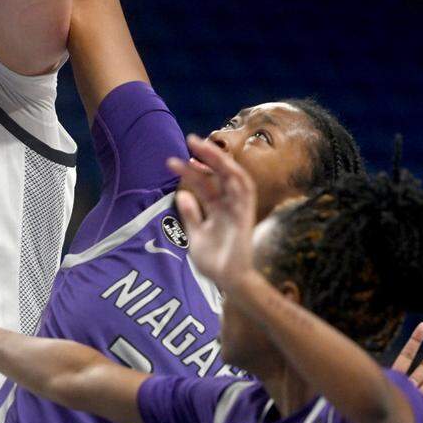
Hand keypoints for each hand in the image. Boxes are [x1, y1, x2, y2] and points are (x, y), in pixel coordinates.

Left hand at [167, 135, 257, 290]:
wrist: (230, 282)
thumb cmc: (215, 263)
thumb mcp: (196, 236)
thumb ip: (191, 216)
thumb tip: (182, 196)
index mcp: (218, 210)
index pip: (205, 184)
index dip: (192, 171)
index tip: (177, 160)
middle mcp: (229, 206)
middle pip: (219, 175)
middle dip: (207, 156)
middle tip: (190, 139)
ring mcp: (238, 209)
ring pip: (233, 176)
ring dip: (219, 159)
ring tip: (202, 145)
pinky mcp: (246, 215)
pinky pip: (244, 190)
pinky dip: (235, 176)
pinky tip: (224, 164)